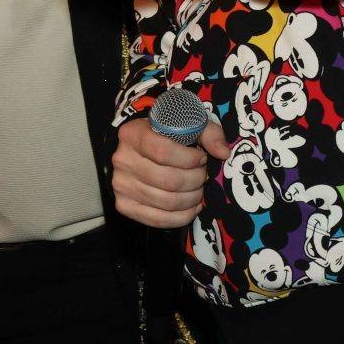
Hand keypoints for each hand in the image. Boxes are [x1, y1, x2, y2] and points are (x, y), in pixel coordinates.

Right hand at [111, 115, 231, 228]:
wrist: (139, 150)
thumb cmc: (166, 136)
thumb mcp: (186, 124)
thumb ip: (208, 133)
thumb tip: (223, 153)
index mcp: (133, 134)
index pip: (163, 152)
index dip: (190, 159)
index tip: (201, 158)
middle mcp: (122, 160)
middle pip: (168, 180)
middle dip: (195, 180)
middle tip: (202, 175)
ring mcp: (121, 185)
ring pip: (166, 202)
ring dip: (192, 198)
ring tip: (198, 189)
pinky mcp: (124, 205)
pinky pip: (157, 219)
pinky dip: (182, 217)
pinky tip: (192, 206)